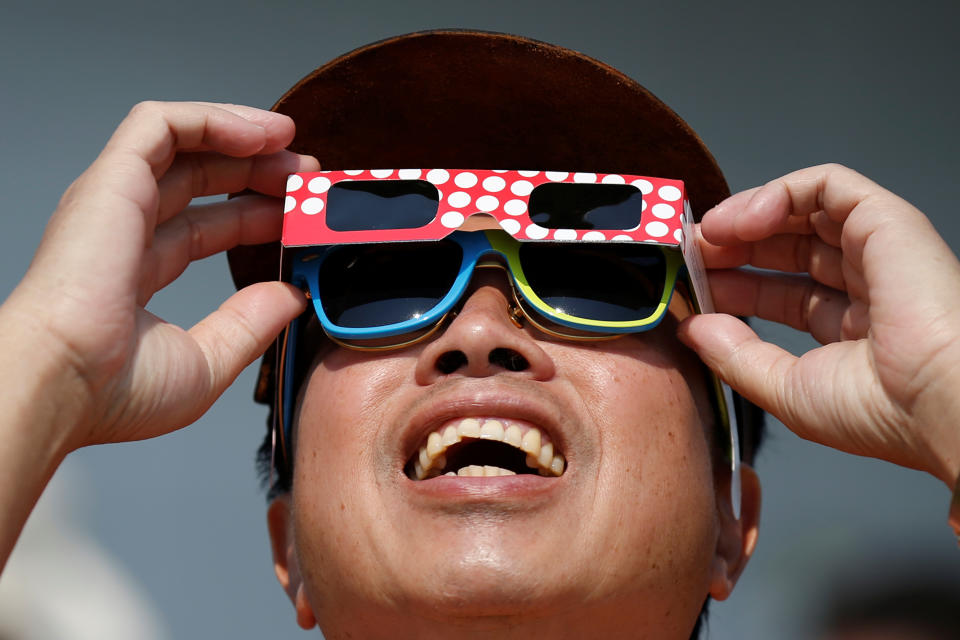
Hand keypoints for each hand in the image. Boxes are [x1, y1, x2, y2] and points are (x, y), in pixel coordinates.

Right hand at [0, 101, 315, 451]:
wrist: (64, 384)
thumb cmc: (115, 390)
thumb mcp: (209, 360)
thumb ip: (252, 322)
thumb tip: (292, 295)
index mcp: (137, 273)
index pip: (206, 228)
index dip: (256, 216)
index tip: (302, 218)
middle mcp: (124, 230)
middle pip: (201, 181)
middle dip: (259, 173)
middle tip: (309, 178)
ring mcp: (115, 201)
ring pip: (184, 145)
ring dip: (243, 139)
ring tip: (293, 144)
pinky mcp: (111, 179)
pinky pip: (162, 126)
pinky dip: (213, 120)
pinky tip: (263, 134)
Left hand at [678, 164, 959, 486]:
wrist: (942, 403)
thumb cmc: (881, 411)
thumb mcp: (786, 388)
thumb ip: (735, 355)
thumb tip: (692, 328)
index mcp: (850, 329)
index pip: (780, 293)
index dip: (734, 285)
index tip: (692, 286)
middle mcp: (866, 285)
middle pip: (787, 248)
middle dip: (733, 247)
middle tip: (691, 253)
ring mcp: (878, 251)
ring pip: (803, 211)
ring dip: (747, 216)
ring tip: (708, 234)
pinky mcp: (887, 220)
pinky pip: (827, 185)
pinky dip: (779, 192)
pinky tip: (742, 219)